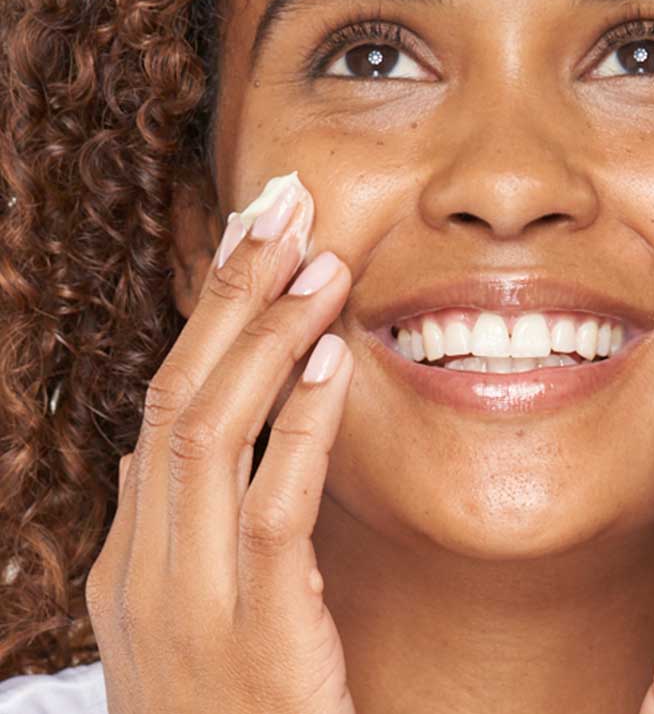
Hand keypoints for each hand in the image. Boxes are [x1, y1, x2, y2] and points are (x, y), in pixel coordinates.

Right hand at [85, 176, 357, 713]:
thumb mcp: (196, 618)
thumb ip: (183, 532)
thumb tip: (174, 446)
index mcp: (134, 556)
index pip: (166, 402)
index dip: (210, 313)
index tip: (254, 239)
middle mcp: (143, 567)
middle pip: (177, 392)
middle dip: (226, 291)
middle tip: (279, 205)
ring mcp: (187, 603)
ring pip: (209, 432)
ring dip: (264, 336)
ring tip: (317, 258)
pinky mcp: (253, 635)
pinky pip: (271, 506)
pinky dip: (299, 425)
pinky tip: (333, 360)